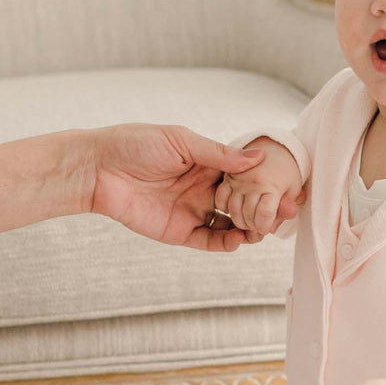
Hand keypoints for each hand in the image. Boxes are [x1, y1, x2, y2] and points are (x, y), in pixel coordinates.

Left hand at [86, 124, 299, 250]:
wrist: (97, 169)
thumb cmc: (134, 144)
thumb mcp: (181, 142)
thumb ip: (219, 154)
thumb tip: (258, 157)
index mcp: (207, 164)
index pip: (244, 178)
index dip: (265, 184)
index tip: (287, 189)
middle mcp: (203, 189)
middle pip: (243, 203)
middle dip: (265, 209)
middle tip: (286, 213)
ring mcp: (192, 211)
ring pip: (230, 225)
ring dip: (249, 228)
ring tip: (264, 230)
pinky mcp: (179, 231)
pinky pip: (209, 240)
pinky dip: (226, 242)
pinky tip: (238, 239)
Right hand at [214, 138, 304, 235]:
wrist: (276, 147)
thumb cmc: (287, 173)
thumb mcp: (293, 190)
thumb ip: (283, 211)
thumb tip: (272, 230)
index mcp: (271, 186)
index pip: (265, 215)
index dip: (264, 227)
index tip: (266, 228)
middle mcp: (253, 183)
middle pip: (247, 215)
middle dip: (252, 226)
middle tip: (257, 226)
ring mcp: (239, 180)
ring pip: (233, 209)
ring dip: (239, 220)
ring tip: (247, 220)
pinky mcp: (228, 177)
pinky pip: (221, 198)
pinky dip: (225, 207)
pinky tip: (234, 209)